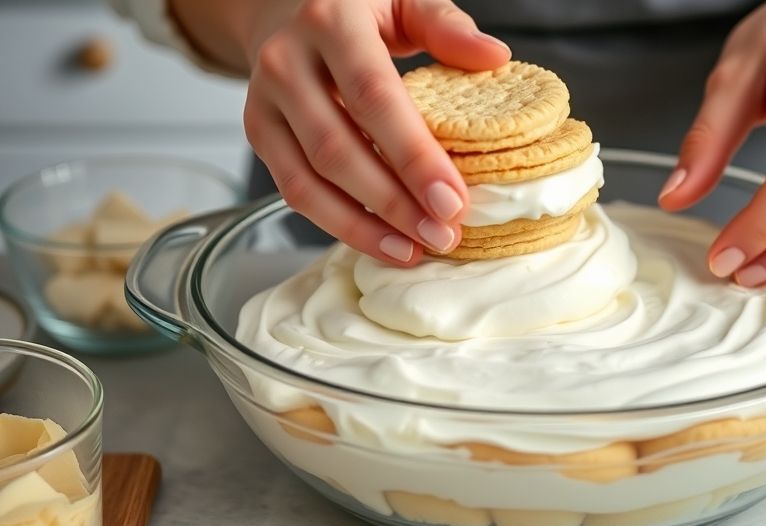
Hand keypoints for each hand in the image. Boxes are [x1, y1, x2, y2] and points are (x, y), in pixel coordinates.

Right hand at [234, 0, 509, 264]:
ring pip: (308, 180)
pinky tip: (382, 241)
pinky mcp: (258, 133)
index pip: (373, 97)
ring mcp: (264, 101)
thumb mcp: (404, 1)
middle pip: (337, 148)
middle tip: (443, 234)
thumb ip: (447, 26)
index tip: (453, 199)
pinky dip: (340, 224)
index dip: (412, 155)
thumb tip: (495, 57)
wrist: (284, 7)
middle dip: (394, 202)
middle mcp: (287, 61)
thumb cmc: (359, 9)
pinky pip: (294, 192)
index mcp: (331, 21)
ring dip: (364, 226)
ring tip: (415, 249)